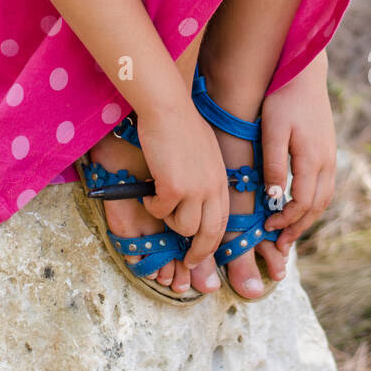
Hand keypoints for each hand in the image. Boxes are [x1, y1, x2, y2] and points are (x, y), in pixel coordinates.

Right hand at [136, 99, 229, 269]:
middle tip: (187, 263)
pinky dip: (151, 205)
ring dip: (167, 219)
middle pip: (209, 235)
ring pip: (183, 227)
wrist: (168, 108)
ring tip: (157, 199)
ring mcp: (195, 190)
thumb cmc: (181, 125)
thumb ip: (205, 178)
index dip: (212, 242)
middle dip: (198, 253)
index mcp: (221, 180)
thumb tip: (195, 201)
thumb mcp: (204, 154)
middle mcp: (213, 188)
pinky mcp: (174, 188)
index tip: (200, 253)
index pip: (222, 222)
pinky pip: (160, 211)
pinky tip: (148, 186)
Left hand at [260, 49, 335, 260]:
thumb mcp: (273, 130)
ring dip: (307, 218)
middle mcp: (327, 162)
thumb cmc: (282, 99)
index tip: (267, 229)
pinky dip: (313, 203)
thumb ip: (274, 164)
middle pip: (317, 207)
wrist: (303, 74)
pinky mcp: (328, 151)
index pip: (303, 203)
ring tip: (289, 231)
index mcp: (313, 159)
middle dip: (298, 228)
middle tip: (279, 245)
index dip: (286, 220)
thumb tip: (274, 197)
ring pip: (324, 199)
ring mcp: (330, 157)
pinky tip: (299, 206)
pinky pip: (325, 187)